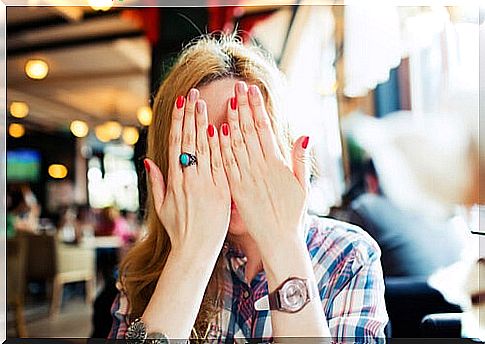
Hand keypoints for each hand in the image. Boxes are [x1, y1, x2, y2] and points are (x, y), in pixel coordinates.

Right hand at [145, 88, 230, 255]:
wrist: (196, 251)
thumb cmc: (179, 230)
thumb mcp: (162, 207)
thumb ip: (157, 182)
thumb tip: (149, 161)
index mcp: (175, 181)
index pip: (177, 144)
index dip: (179, 122)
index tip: (181, 104)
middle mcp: (190, 179)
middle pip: (191, 141)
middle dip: (192, 116)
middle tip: (193, 94)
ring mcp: (207, 184)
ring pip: (206, 149)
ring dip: (205, 124)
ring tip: (206, 104)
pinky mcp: (222, 192)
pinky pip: (222, 165)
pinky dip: (221, 147)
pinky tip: (222, 129)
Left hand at [219, 81, 309, 248]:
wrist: (278, 239)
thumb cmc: (292, 213)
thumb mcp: (302, 185)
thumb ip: (300, 159)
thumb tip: (303, 134)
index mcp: (277, 164)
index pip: (265, 129)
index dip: (258, 108)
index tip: (252, 91)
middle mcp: (260, 167)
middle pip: (249, 131)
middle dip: (244, 107)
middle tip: (237, 86)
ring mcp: (246, 177)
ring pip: (236, 144)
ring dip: (231, 121)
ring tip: (226, 100)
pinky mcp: (235, 188)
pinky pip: (226, 164)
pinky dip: (221, 147)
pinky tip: (216, 130)